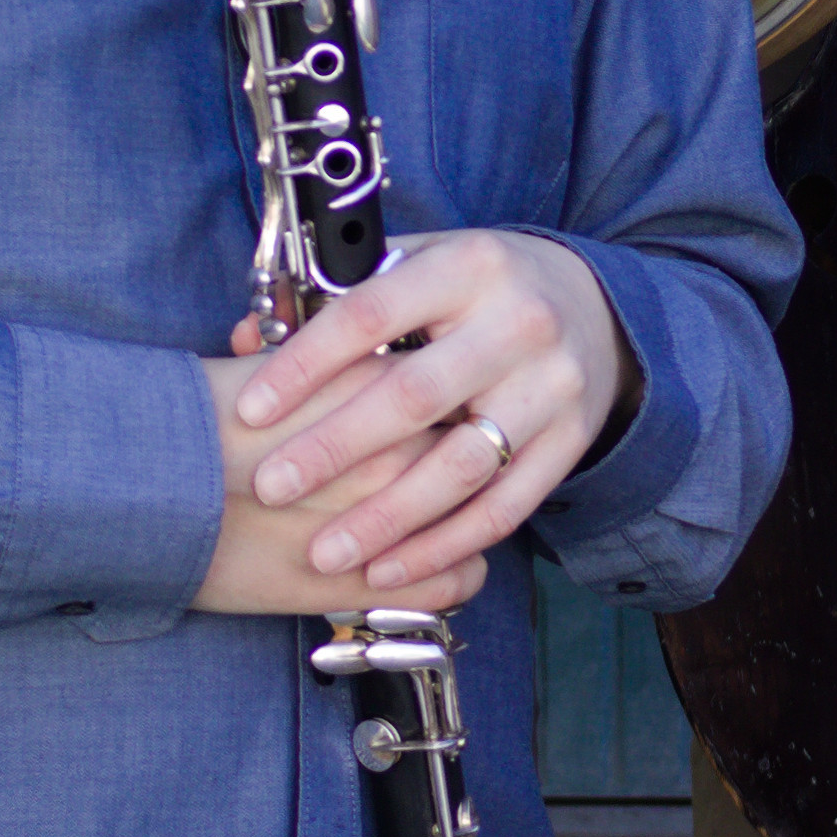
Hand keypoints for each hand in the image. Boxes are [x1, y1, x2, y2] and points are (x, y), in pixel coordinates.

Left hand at [191, 228, 631, 617]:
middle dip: (336, 448)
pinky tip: (389, 570)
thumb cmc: (472, 291)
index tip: (251, 411)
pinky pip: (505, 508)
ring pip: (463, 465)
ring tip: (325, 553)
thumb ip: (333, 300)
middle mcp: (519, 321)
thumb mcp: (415, 267)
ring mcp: (552, 385)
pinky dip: (445, 546)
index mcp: (467, 265)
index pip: (372, 314)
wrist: (590, 306)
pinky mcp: (572, 440)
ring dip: (389, 518)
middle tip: (272, 487)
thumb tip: (245, 339)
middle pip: (416, 396)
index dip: (307, 364)